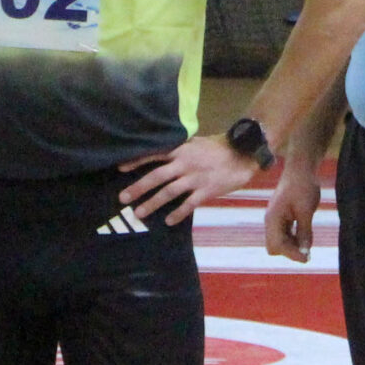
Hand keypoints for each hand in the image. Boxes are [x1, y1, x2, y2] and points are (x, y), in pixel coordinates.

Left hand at [120, 133, 255, 222]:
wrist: (244, 154)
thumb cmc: (219, 147)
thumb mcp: (196, 142)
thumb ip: (180, 149)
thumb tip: (162, 153)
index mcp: (181, 150)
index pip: (154, 154)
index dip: (136, 161)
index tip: (120, 168)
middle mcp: (185, 164)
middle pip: (156, 176)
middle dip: (138, 188)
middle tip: (123, 198)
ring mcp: (196, 178)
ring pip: (169, 192)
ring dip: (152, 203)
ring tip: (139, 213)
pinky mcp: (207, 190)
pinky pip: (189, 204)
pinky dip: (178, 213)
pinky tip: (169, 221)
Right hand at [267, 156, 323, 262]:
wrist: (301, 169)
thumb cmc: (303, 186)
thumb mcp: (306, 210)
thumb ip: (304, 231)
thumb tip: (305, 251)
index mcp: (273, 219)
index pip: (276, 246)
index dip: (291, 254)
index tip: (307, 258)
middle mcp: (271, 220)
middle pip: (275, 246)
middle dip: (289, 252)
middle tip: (308, 253)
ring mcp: (276, 219)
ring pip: (280, 241)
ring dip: (293, 246)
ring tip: (309, 247)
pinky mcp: (282, 217)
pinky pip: (285, 234)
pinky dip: (294, 239)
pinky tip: (306, 238)